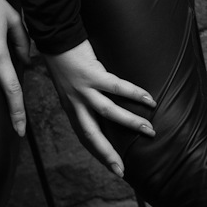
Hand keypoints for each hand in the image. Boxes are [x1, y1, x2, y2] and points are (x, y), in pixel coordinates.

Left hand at [44, 39, 155, 177]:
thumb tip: (102, 107)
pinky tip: (149, 99)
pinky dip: (134, 94)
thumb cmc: (65, 59)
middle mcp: (75, 102)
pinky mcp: (92, 74)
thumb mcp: (69, 85)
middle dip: (106, 153)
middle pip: (91, 134)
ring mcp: (83, 89)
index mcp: (70, 107)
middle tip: (122, 170)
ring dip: (130, 123)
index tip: (113, 167)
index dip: (98, 152)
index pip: (84, 136)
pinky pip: (117, 87)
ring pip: (109, 112)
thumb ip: (82, 98)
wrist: (56, 36)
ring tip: (150, 130)